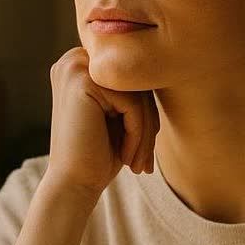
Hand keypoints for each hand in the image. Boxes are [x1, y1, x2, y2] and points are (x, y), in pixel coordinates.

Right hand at [47, 47, 160, 194]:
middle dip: (149, 122)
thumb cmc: (98, 154)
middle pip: (137, 82)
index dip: (146, 111)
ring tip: (139, 162)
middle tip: (146, 160)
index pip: (133, 77)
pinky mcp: (82, 81)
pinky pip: (132, 104)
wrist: (72, 185)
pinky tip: (127, 158)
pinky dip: (138, 135)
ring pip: (138, 93)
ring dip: (146, 132)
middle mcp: (74, 59)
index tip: (148, 145)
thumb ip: (135, 90)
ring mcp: (75, 67)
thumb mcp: (120, 116)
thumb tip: (172, 70)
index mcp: (82, 63)